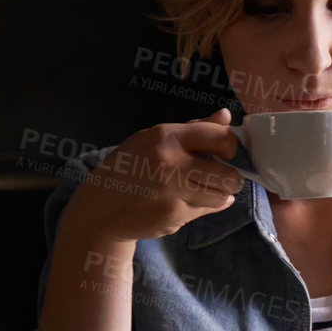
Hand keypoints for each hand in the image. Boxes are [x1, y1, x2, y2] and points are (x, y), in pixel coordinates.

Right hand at [63, 108, 244, 243]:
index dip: (230, 147)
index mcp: (166, 136)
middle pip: (228, 174)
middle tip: (222, 179)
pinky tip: (185, 203)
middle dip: (231, 178)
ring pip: (221, 196)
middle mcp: (170, 161)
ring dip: (219, 195)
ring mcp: (172, 190)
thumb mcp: (153, 139)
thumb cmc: (129, 168)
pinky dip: (202, 208)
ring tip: (205, 191)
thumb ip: (192, 129)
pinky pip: (205, 211)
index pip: (219, 138)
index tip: (225, 153)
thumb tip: (225, 115)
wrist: (100, 208)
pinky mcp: (172, 214)